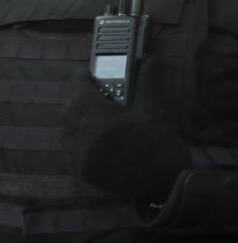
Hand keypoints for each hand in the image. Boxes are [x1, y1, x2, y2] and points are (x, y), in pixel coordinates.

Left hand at [60, 64, 191, 203]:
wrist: (164, 184)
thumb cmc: (159, 144)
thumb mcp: (156, 110)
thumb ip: (148, 82)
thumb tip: (150, 58)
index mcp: (97, 119)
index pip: (78, 88)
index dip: (84, 77)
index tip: (94, 72)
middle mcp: (80, 138)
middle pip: (69, 109)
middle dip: (80, 97)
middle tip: (100, 93)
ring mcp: (78, 158)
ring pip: (67, 130)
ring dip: (78, 119)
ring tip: (98, 116)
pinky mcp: (81, 172)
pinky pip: (70, 149)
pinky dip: (78, 139)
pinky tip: (95, 139)